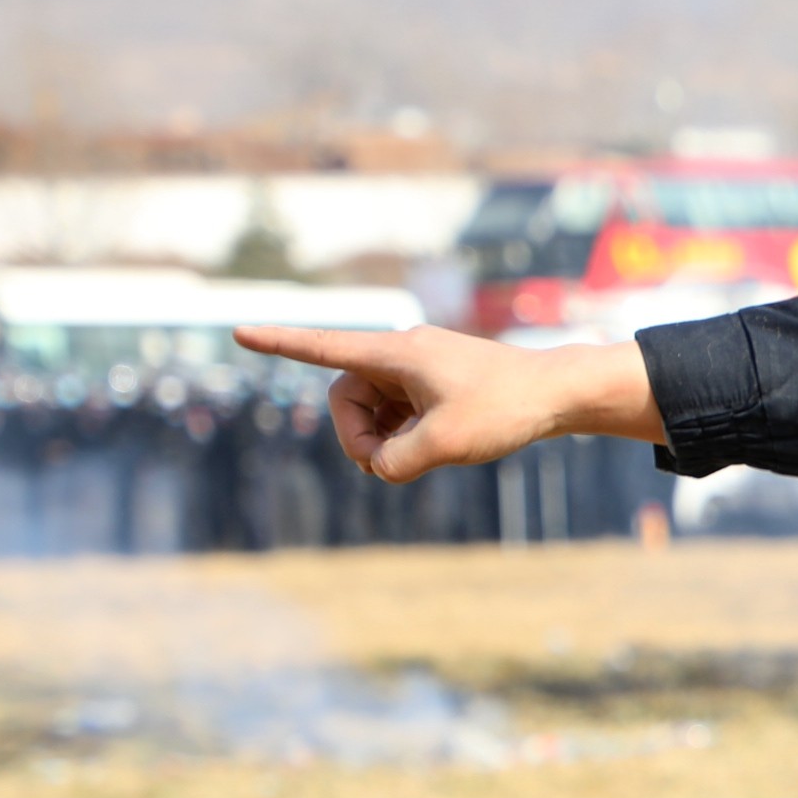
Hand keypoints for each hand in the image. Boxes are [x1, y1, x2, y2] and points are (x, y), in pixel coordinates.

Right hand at [231, 327, 659, 480]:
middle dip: (356, 436)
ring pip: (373, 411)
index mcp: (396, 353)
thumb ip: (394, 462)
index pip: (325, 346)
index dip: (280, 343)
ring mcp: (418, 369)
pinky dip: (404, 436)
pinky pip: (398, 414)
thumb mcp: (443, 445)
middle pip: (347, 397)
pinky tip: (435, 447)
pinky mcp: (434, 385)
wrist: (558, 394)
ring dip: (383, 441)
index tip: (240, 330)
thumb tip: (381, 467)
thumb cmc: (504, 409)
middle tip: (385, 465)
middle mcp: (402, 353)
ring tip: (420, 457)